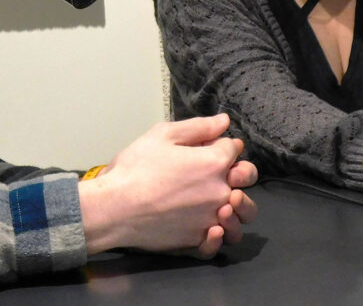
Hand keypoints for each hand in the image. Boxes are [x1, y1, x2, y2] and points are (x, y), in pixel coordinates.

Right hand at [79, 115, 256, 254]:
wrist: (114, 208)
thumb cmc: (135, 168)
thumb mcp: (162, 135)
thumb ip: (198, 127)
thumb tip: (224, 122)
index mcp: (214, 162)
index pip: (234, 147)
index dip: (221, 143)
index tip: (208, 145)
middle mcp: (220, 191)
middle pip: (247, 178)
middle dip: (239, 169)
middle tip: (218, 170)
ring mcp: (211, 218)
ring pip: (243, 214)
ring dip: (238, 204)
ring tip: (220, 201)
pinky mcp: (198, 239)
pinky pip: (221, 241)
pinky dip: (219, 234)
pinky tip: (208, 226)